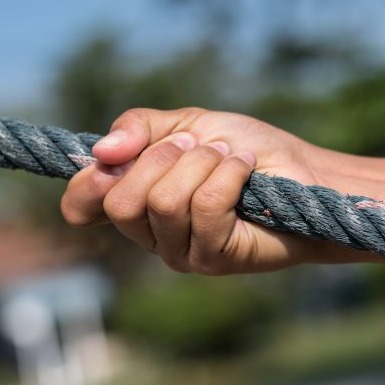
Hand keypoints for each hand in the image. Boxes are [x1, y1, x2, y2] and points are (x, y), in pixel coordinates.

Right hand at [61, 107, 364, 272]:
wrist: (304, 174)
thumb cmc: (247, 151)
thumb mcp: (189, 124)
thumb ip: (140, 129)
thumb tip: (103, 151)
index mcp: (135, 200)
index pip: (80, 207)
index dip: (86, 183)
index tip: (114, 156)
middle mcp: (150, 233)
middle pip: (121, 202)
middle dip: (161, 160)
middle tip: (198, 145)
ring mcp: (179, 251)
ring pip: (164, 204)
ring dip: (202, 164)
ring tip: (230, 157)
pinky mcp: (213, 259)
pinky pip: (204, 208)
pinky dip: (226, 175)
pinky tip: (245, 169)